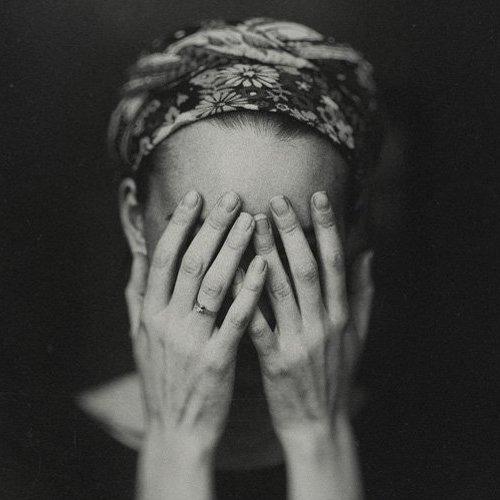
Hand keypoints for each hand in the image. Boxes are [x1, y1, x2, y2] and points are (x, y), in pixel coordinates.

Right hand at [125, 190, 266, 497]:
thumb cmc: (161, 377)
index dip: (179, 223)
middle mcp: (166, 321)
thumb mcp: (140, 335)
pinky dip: (249, 289)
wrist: (175, 429)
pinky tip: (264, 264)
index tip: (196, 195)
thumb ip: (138, 292)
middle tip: (232, 196)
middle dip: (211, 225)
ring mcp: (191, 340)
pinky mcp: (216, 359)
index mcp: (148, 312)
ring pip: (213, 283)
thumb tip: (139, 253)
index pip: (163, 257)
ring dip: (232, 249)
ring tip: (251, 219)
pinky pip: (235, 318)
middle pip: (190, 262)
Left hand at [234, 192, 371, 498]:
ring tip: (251, 222)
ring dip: (265, 253)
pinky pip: (256, 323)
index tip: (318, 196)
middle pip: (306, 268)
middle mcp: (322, 324)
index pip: (335, 262)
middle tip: (275, 199)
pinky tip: (229, 271)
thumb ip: (362, 294)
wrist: (320, 424)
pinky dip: (244, 296)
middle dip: (292, 231)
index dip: (327, 228)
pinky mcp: (274, 361)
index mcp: (341, 315)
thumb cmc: (336, 376)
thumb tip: (367, 254)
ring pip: (280, 289)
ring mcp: (298, 342)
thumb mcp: (357, 336)